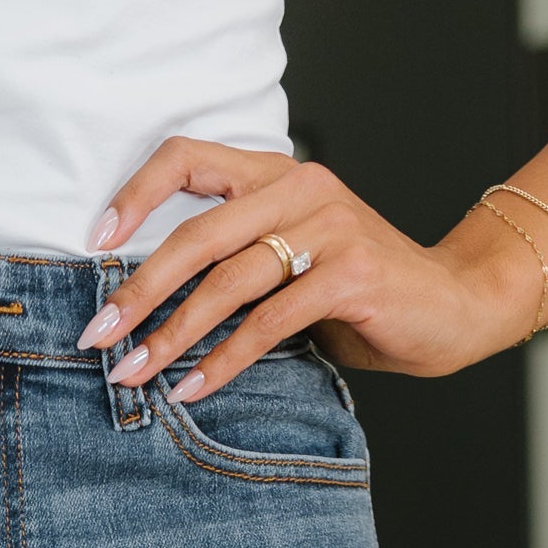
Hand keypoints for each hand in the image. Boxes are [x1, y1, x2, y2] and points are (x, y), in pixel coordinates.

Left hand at [80, 137, 542, 405]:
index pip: (189, 157)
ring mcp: (329, 227)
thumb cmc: (358, 292)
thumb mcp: (288, 263)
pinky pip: (268, 323)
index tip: (96, 241)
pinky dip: (224, 361)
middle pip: (196, 232)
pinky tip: (192, 390)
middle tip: (99, 335)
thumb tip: (143, 307)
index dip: (136, 193)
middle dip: (138, 289)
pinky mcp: (350, 274)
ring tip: (134, 374)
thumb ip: (233, 264)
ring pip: (227, 281)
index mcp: (276, 175)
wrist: (451, 305)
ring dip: (172, 335)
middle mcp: (300, 187)